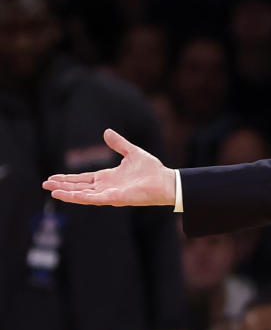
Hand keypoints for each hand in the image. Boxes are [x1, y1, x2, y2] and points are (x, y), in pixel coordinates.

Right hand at [42, 129, 175, 206]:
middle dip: (62, 186)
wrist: (166, 180)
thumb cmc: (151, 170)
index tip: (53, 178)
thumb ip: (119, 143)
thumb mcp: (131, 152)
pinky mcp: (116, 198)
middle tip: (45, 184)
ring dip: (68, 193)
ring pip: (84, 195)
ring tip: (52, 192)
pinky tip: (70, 196)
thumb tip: (106, 131)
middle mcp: (106, 187)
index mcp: (107, 177)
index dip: (68, 178)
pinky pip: (96, 198)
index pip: (83, 179)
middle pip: (79, 187)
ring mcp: (110, 193)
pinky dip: (82, 197)